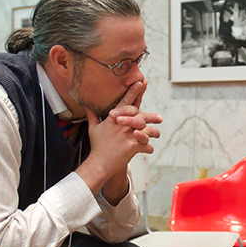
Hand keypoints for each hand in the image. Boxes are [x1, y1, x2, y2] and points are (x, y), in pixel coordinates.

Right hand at [76, 81, 162, 195]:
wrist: (99, 164)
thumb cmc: (97, 146)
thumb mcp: (92, 128)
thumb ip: (92, 115)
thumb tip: (86, 105)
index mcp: (114, 118)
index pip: (125, 102)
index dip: (134, 91)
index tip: (141, 82)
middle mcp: (122, 125)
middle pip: (142, 117)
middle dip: (152, 117)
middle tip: (159, 118)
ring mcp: (128, 135)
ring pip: (148, 131)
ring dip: (153, 133)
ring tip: (156, 135)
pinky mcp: (132, 146)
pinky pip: (147, 145)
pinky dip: (149, 148)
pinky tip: (148, 150)